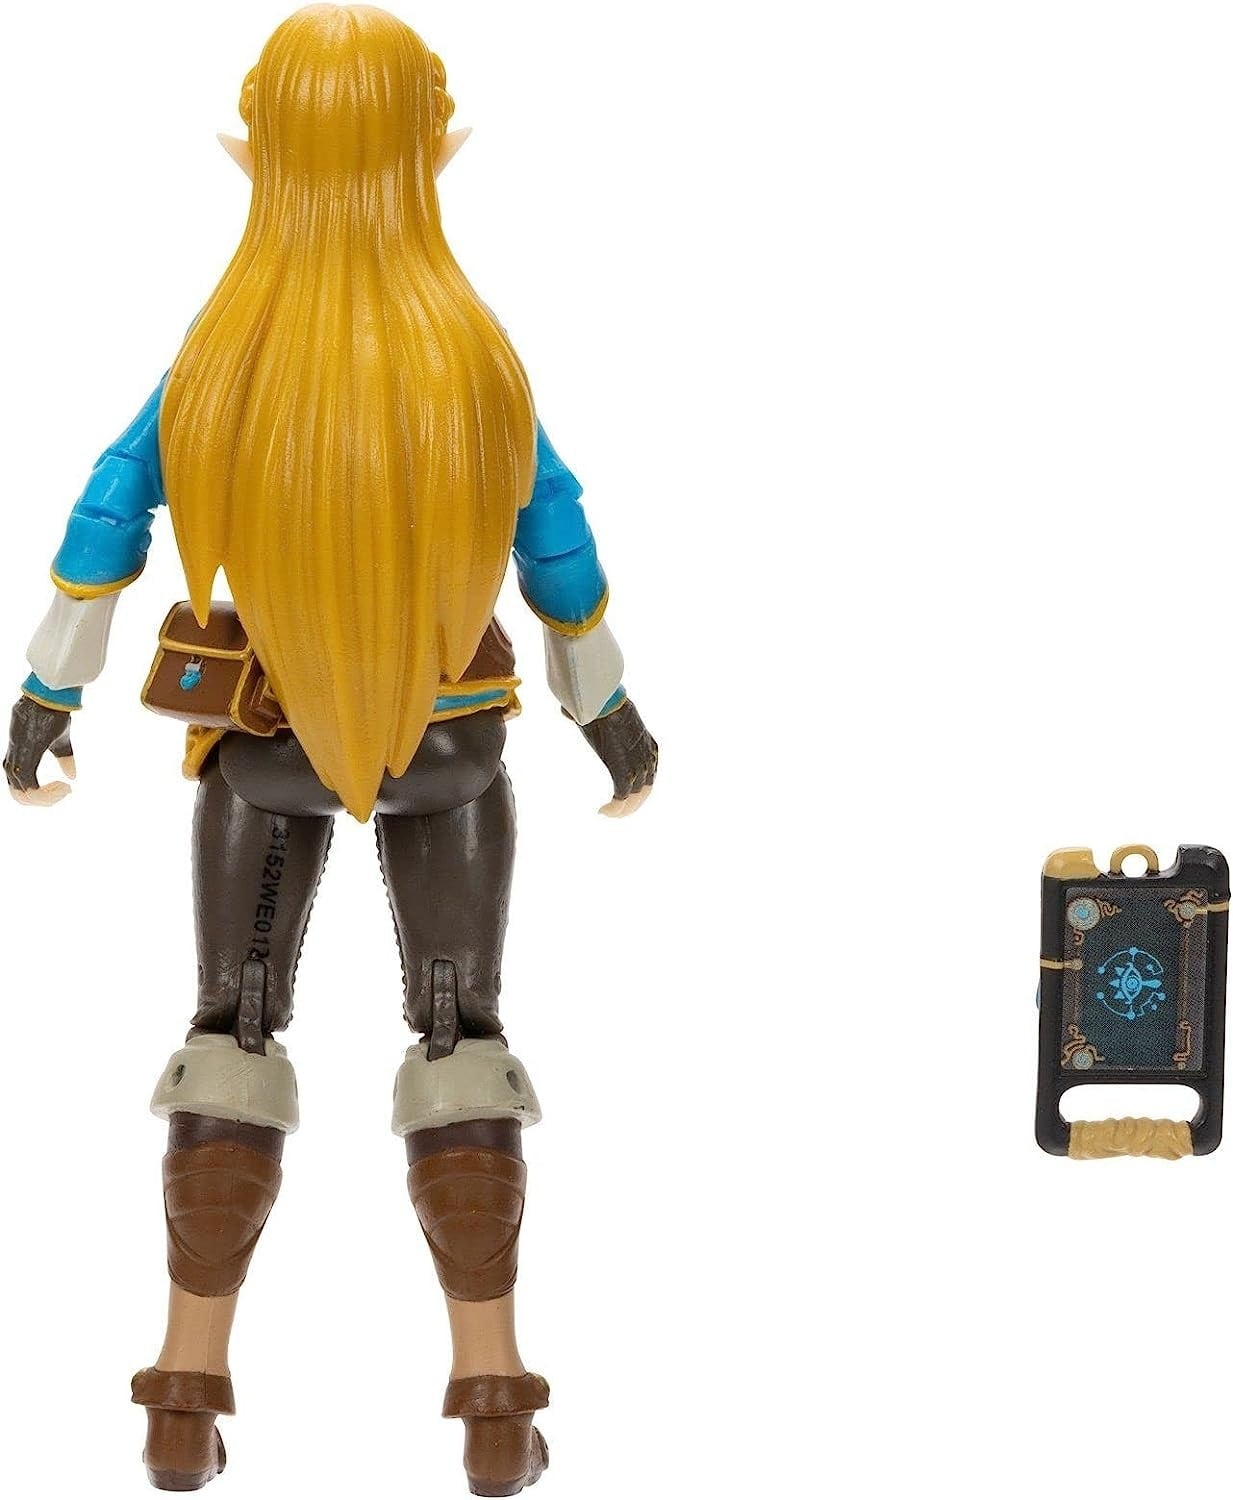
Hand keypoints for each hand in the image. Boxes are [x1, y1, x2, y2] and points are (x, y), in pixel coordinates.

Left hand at [4, 696, 75, 805]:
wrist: (52, 697)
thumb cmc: (55, 715)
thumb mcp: (61, 742)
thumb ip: (64, 759)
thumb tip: (72, 777)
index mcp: (18, 755)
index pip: (18, 786)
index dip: (39, 794)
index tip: (64, 788)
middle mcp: (14, 758)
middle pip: (17, 793)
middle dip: (41, 801)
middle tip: (63, 793)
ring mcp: (18, 756)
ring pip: (22, 792)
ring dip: (45, 798)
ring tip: (64, 790)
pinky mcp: (27, 754)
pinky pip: (30, 786)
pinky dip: (45, 793)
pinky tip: (64, 786)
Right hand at [575, 698, 657, 816]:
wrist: (604, 702)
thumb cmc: (602, 703)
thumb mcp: (608, 714)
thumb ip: (597, 719)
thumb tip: (568, 713)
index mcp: (649, 746)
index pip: (650, 776)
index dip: (640, 790)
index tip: (626, 797)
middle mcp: (648, 758)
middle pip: (645, 790)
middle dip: (632, 804)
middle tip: (616, 812)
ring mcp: (638, 766)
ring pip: (634, 798)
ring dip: (621, 809)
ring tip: (608, 813)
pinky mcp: (624, 771)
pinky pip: (621, 797)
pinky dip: (614, 808)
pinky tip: (604, 811)